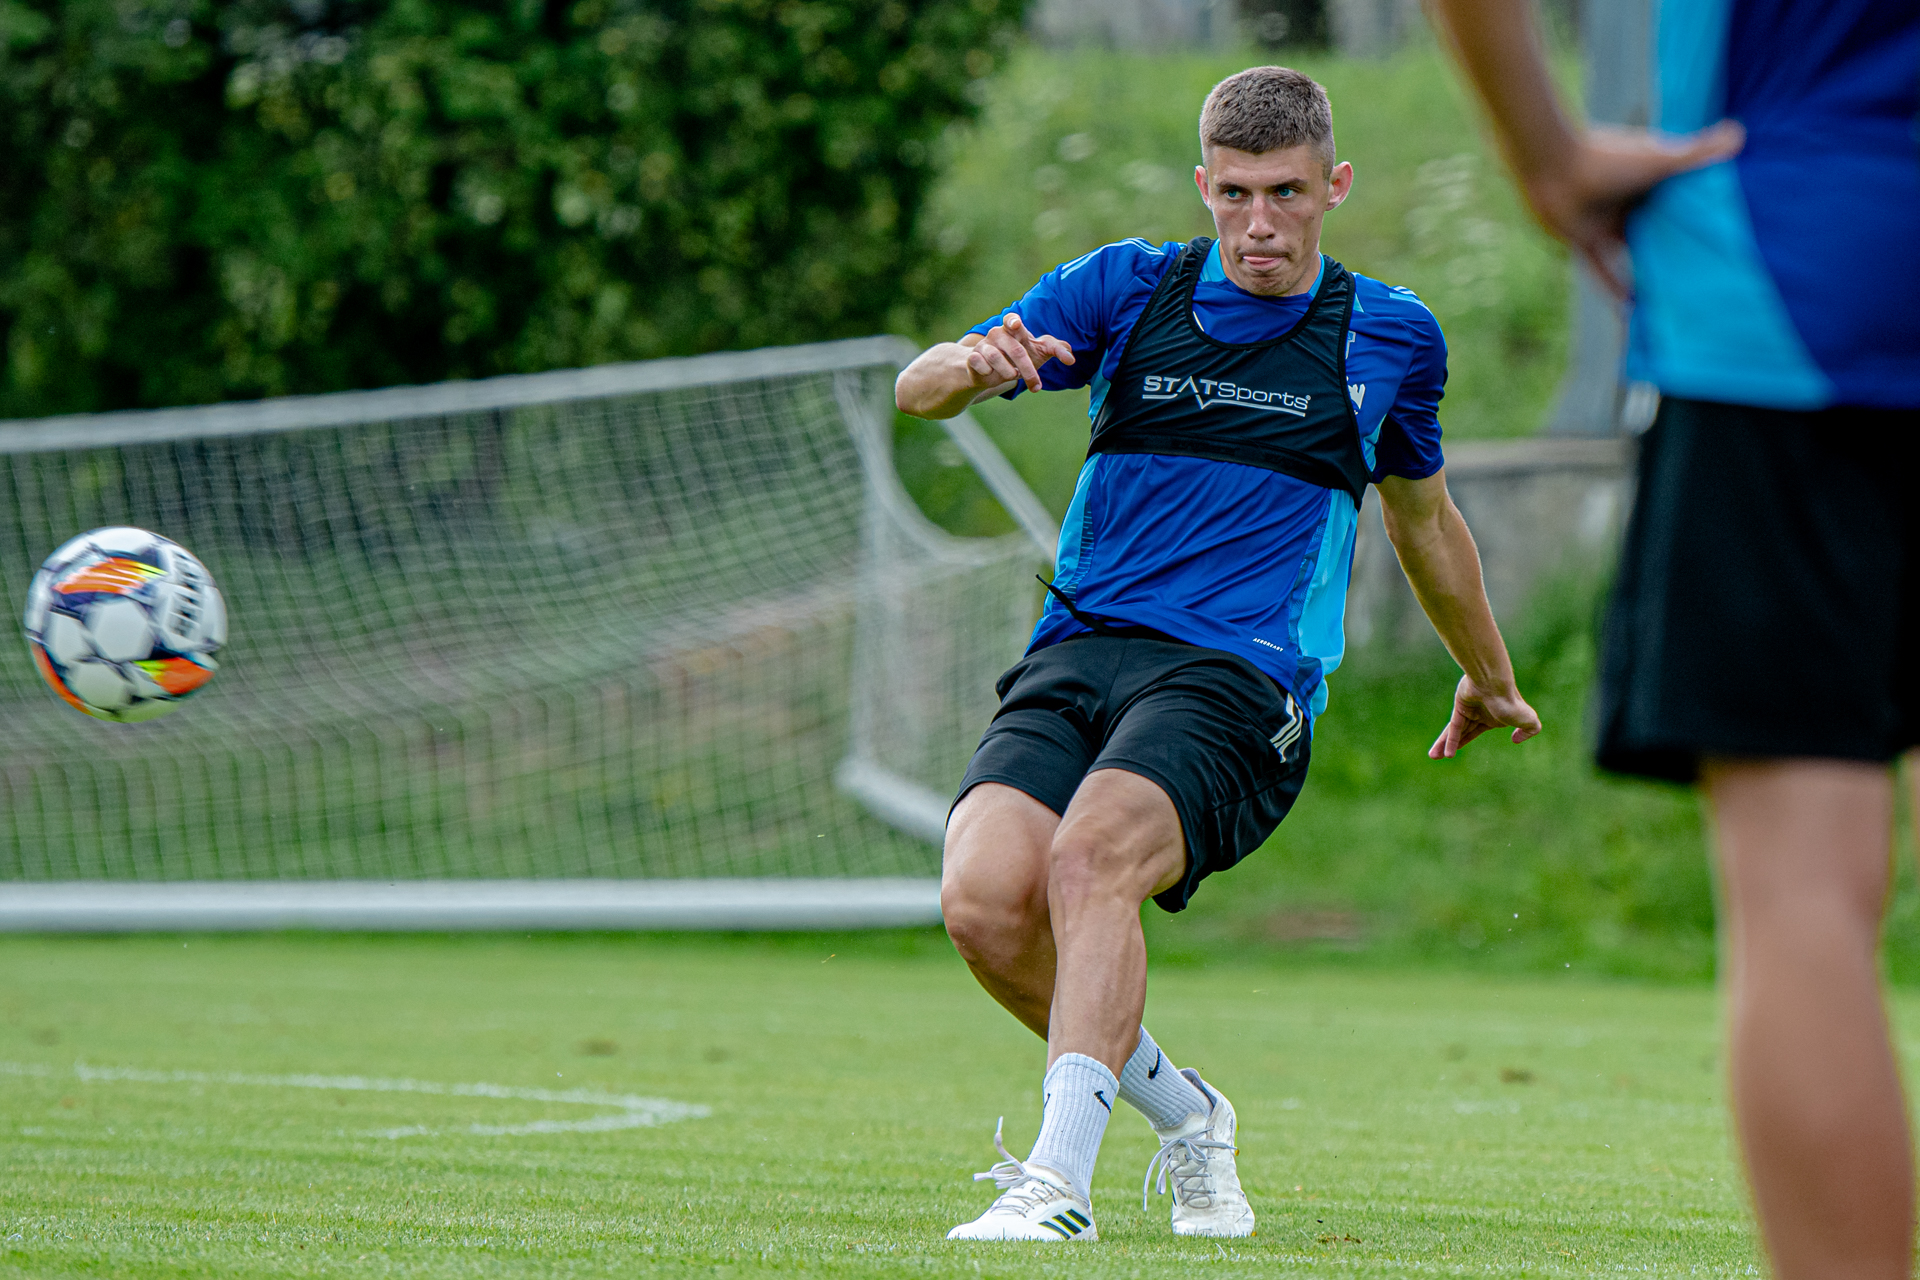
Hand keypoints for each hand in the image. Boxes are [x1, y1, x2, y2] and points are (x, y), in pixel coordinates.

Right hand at [963, 313, 1074, 393]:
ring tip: (1012, 376)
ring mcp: (984, 345)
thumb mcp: (1040, 351)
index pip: (1012, 319)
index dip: (1013, 321)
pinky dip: (988, 372)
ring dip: (1008, 372)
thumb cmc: (1020, 357)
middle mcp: (998, 334)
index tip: (1017, 324)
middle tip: (1036, 387)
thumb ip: (1057, 349)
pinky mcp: (973, 358)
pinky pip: (980, 365)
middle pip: (1016, 350)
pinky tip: (990, 373)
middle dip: (1028, 371)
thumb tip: (1071, 359)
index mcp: (1014, 329)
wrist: (991, 371)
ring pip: (995, 358)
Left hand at [1429, 674, 1541, 758]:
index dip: (1467, 739)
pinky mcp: (1460, 707)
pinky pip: (1454, 727)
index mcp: (1494, 716)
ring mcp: (1469, 709)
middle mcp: (1479, 713)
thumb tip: (1516, 740)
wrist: (1495, 684)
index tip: (1455, 750)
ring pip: (1455, 730)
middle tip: (1438, 757)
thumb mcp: (1529, 720)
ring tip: (1433, 757)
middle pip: (1463, 731)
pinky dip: (1450, 740)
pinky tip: (1446, 753)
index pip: (1476, 730)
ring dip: (1445, 744)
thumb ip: (1529, 730)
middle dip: (1452, 744)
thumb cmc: (1512, 702)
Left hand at [1519, 121, 1743, 297]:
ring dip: (1648, 264)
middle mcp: (1629, 198)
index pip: (1679, 193)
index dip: (1697, 207)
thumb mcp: (1661, 159)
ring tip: (1675, 285)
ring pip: (1632, 247)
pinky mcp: (1585, 240)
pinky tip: (1631, 306)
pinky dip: (1614, 286)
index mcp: (1649, 176)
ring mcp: (1607, 220)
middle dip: (1675, 238)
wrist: (1553, 167)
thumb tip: (1741, 134)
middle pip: (1657, 223)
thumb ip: (1699, 152)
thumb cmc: (1609, 158)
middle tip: (1703, 262)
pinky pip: (1602, 269)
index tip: (1722, 224)